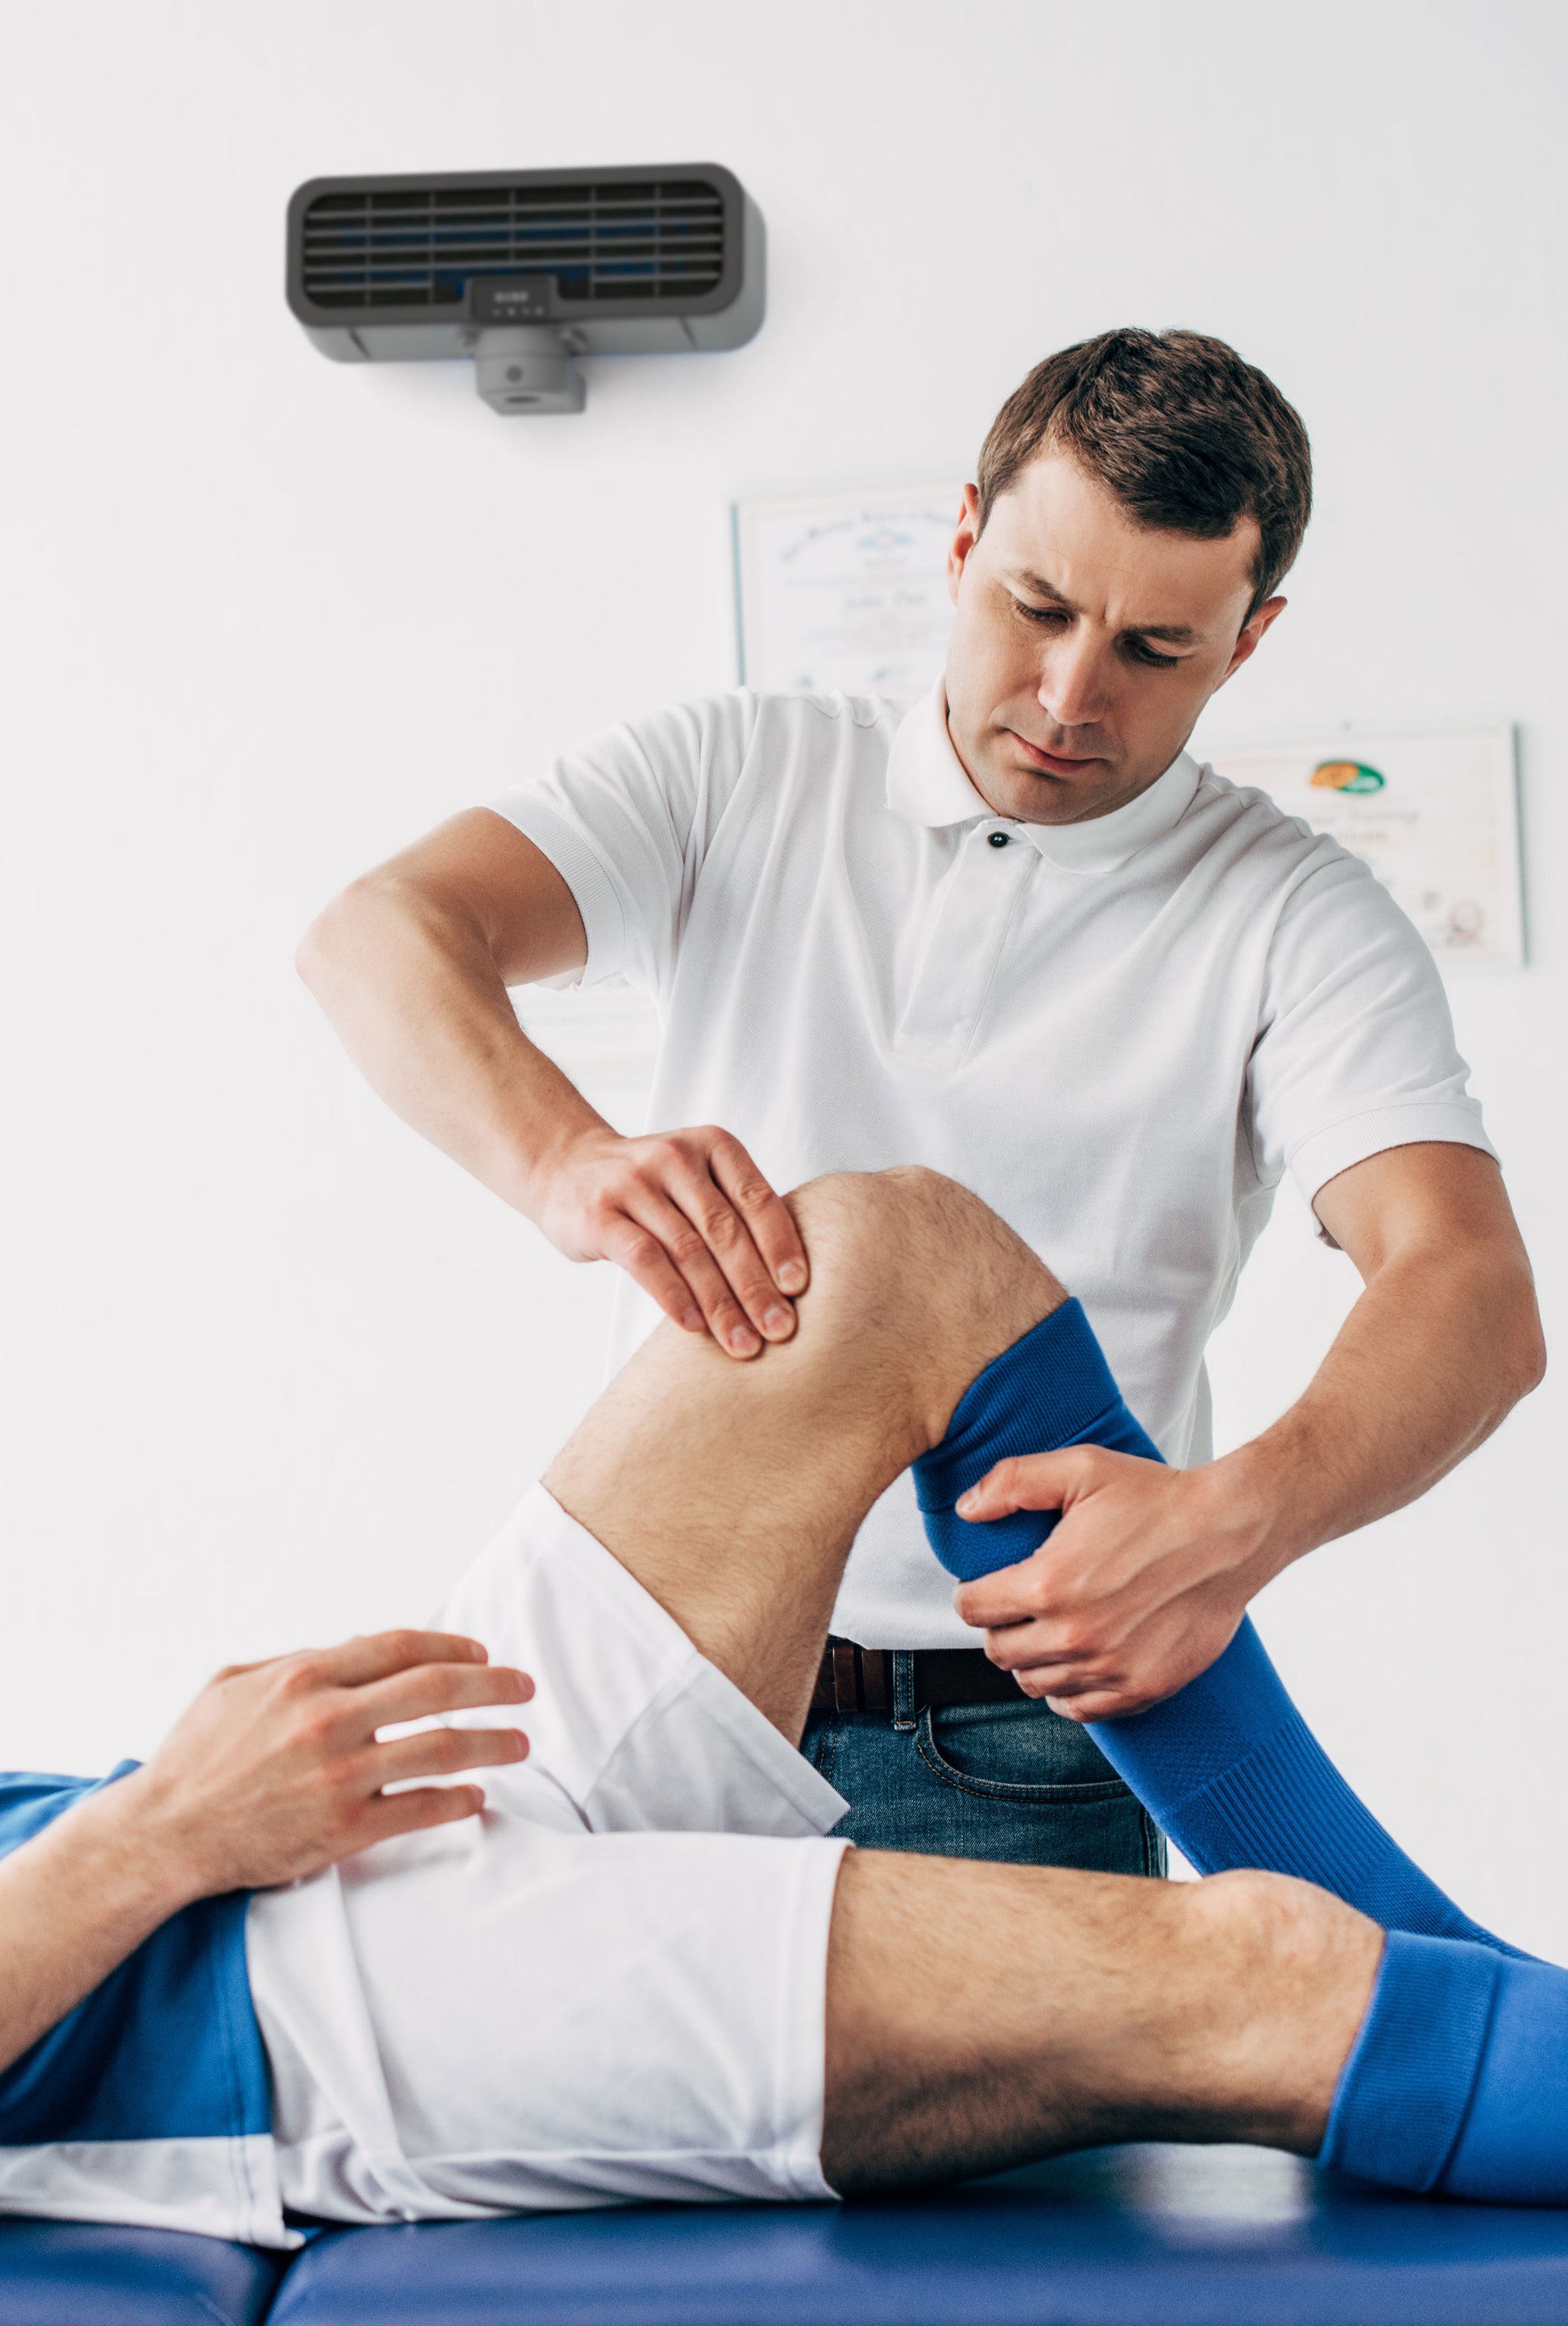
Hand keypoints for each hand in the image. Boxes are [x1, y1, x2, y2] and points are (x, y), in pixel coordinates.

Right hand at [117, 1629, 533, 1900]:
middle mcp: (327, 1720)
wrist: (164, 1834)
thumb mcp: (235, 1683)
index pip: (399, 1647)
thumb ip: (299, 1661)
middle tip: (523, 1687)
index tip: (480, 1651)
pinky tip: (477, 1797)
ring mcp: (338, 1777)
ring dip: (491, 1742)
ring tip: (519, 1742)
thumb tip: (357, 1646)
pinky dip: (457, 1801)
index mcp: (303, 1677)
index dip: (450, 1645)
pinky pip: (420, 1809)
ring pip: (440, 1748)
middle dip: (491, 1683)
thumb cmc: (196, 1755)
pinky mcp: (342, 1830)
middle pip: (434, 1688)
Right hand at [529, 1122, 809, 1357]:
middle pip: (725, 1230)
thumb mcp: (695, 1179)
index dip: (781, 1244)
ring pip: (688, 1250)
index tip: (799, 1289)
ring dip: (720, 1303)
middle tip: (780, 1329)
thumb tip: (787, 1287)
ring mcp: (633, 1184)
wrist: (565, 1167)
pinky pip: (645, 1260)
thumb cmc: (649, 1186)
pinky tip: (694, 1326)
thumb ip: (734, 1213)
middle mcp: (674, 1157)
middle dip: (756, 1286)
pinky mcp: (600, 1215)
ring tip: (742, 1342)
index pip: (756, 1198)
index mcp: (711, 1145)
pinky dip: (673, 1296)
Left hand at [951, 1448, 1273, 1719]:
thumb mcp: (1080, 1468)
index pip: (972, 1609)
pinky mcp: (1141, 1689)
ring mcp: (1109, 1668)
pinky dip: (1068, 1690)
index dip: (973, 1593)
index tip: (986, 1585)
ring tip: (1049, 1628)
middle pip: (999, 1652)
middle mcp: (1074, 1635)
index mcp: (1048, 1583)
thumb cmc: (1156, 1497)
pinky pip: (1079, 1709)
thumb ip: (1012, 1482)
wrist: (1230, 1532)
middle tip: (1019, 1605)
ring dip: (1032, 1659)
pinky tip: (1076, 1661)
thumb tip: (965, 1510)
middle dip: (1000, 1627)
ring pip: (1033, 1683)